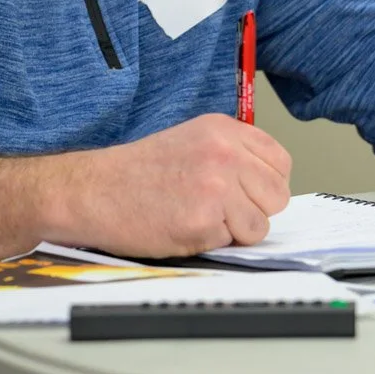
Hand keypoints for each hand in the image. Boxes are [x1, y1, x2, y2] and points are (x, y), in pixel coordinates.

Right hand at [49, 113, 291, 257]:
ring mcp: (217, 187)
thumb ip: (233, 154)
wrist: (94, 190)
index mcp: (225, 130)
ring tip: (200, 217)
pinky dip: (211, 242)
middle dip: (255, 210)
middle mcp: (225, 153)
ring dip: (234, 231)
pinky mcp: (203, 220)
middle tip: (223, 211)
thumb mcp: (193, 140)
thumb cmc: (138, 171)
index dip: (267, 185)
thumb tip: (267, 185)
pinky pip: (231, 243)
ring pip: (259, 225)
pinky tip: (184, 226)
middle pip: (277, 196)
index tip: (249, 193)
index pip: (281, 163)